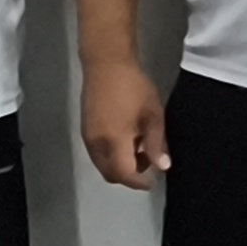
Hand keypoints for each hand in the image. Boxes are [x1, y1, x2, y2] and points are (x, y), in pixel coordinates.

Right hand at [81, 56, 170, 189]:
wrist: (106, 63)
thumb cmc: (134, 87)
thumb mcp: (152, 115)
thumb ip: (155, 143)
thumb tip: (162, 166)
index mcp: (114, 141)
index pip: (124, 174)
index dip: (138, 182)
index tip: (152, 181)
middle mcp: (96, 144)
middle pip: (110, 174)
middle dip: (128, 175)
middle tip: (147, 162)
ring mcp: (88, 136)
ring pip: (102, 164)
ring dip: (120, 164)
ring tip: (138, 147)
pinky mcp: (85, 128)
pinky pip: (97, 152)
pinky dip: (111, 154)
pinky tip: (125, 138)